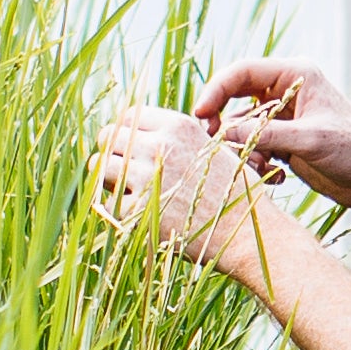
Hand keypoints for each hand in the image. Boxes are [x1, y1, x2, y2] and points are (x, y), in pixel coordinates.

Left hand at [93, 104, 266, 268]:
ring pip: (102, 167)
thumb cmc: (236, 194)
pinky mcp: (138, 212)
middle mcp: (159, 147)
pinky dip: (118, 210)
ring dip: (110, 179)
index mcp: (178, 126)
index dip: (126, 131)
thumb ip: (178, 140)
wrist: (248, 233)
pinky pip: (109, 203)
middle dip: (112, 152)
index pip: (129, 116)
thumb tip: (144, 137)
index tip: (130, 147)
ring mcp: (146, 178)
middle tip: (123, 171)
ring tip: (127, 191)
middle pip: (108, 137)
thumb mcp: (213, 150)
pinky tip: (138, 215)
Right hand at [194, 58, 350, 256]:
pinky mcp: (282, 142)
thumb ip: (267, 135)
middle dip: (224, 124)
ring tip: (262, 168)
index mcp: (295, 75)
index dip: (217, 90)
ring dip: (243, 150)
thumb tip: (223, 135)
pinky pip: (252, 147)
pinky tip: (277, 177)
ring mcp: (282, 118)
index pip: (242, 72)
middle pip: (234, 100)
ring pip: (240, 128)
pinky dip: (255, 162)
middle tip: (215, 146)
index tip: (200, 114)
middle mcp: (285, 92)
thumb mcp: (311, 140)